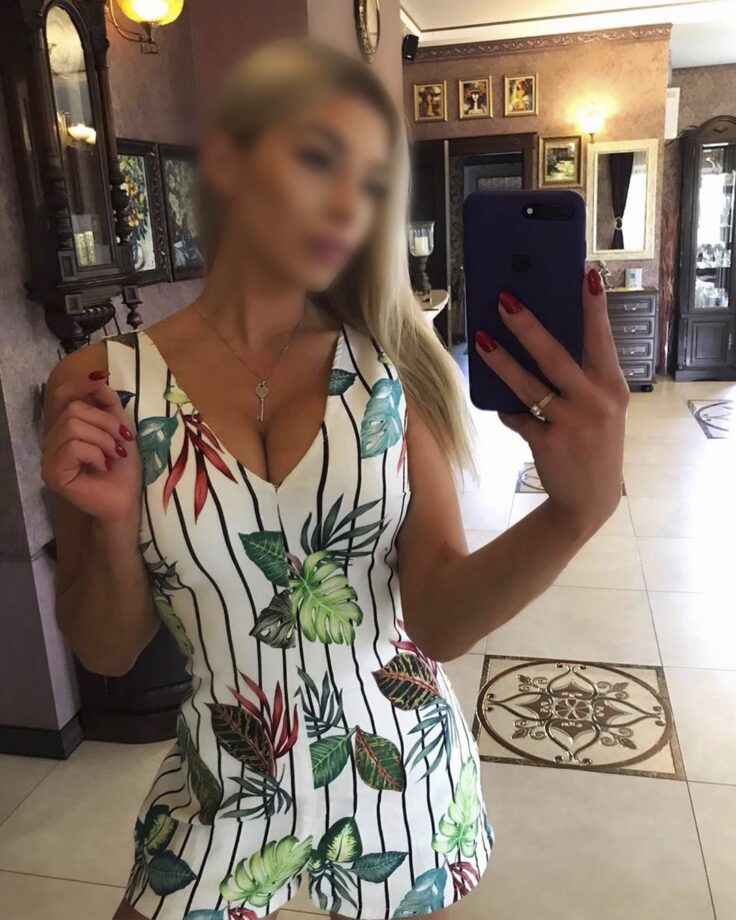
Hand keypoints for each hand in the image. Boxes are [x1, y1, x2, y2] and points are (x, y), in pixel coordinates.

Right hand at [42, 371, 141, 520]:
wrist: (127, 498)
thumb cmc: (123, 466)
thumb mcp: (119, 427)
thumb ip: (107, 403)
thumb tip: (98, 377)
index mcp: (66, 427)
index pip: (61, 396)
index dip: (80, 384)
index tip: (102, 379)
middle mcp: (52, 440)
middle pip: (73, 409)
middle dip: (105, 422)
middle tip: (120, 443)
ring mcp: (49, 457)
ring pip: (73, 426)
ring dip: (103, 440)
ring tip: (113, 456)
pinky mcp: (53, 472)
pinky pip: (73, 446)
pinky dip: (95, 453)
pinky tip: (102, 467)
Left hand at [474, 268, 627, 537]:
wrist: (589, 499)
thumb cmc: (593, 442)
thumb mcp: (602, 407)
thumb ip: (583, 377)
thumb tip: (542, 337)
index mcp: (613, 387)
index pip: (602, 339)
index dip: (594, 307)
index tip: (587, 274)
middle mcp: (596, 403)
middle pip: (556, 356)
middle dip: (528, 326)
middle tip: (504, 300)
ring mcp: (572, 424)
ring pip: (528, 385)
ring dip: (501, 361)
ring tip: (481, 339)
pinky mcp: (548, 443)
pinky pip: (517, 416)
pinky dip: (509, 410)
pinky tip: (505, 408)